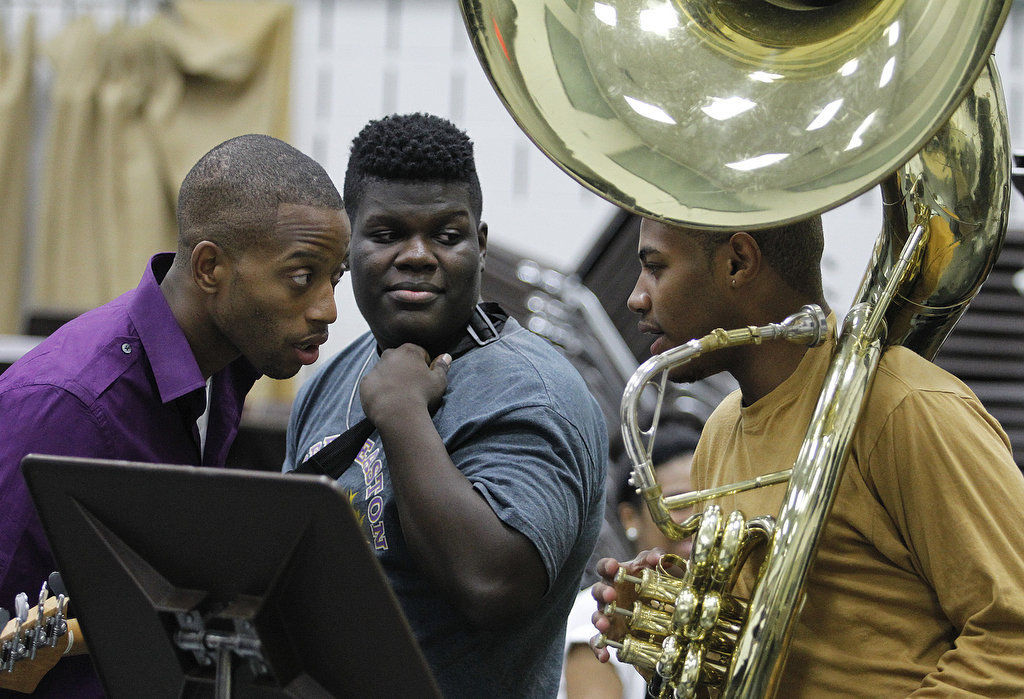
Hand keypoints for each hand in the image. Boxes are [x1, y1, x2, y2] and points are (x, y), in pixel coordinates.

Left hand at [359, 344, 450, 426]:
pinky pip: (374, 384)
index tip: (426, 379)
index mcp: (409, 351)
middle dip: (406, 369)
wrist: (398, 414)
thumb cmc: (422, 395)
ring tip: (400, 396)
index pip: (419, 353)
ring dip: (392, 379)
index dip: (425, 366)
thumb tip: (446, 356)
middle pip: (400, 359)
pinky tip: (388, 401)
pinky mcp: (365, 382)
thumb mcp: (439, 381)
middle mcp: (390, 355)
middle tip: (413, 387)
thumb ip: (442, 366)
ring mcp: (375, 368)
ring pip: (386, 371)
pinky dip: (380, 390)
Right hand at [589, 548, 664, 662]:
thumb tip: (656, 557)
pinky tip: (605, 657)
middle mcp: (609, 596)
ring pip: (597, 617)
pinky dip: (599, 649)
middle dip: (602, 593)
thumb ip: (653, 560)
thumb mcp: (653, 571)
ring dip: (599, 620)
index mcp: (616, 577)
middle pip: (598, 591)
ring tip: (605, 625)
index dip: (607, 566)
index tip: (614, 566)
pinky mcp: (611, 635)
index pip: (605, 568)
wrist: (655, 616)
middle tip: (611, 595)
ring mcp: (608, 616)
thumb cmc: (648, 587)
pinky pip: (599, 643)